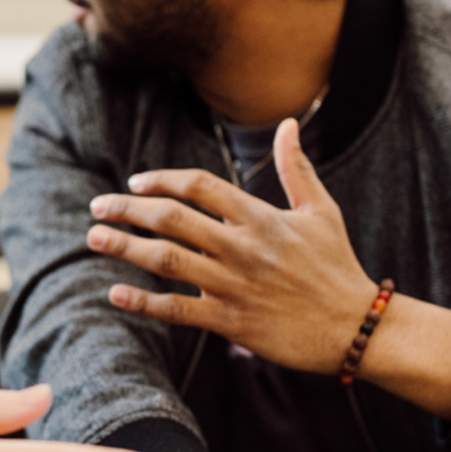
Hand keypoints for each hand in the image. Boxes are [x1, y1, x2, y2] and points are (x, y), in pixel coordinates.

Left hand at [84, 117, 374, 374]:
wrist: (356, 327)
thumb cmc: (337, 266)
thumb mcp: (321, 211)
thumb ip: (296, 167)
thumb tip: (288, 124)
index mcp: (260, 217)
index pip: (198, 186)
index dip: (161, 180)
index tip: (135, 182)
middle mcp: (242, 247)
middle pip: (171, 218)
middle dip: (128, 209)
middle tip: (97, 206)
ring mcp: (234, 285)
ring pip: (166, 260)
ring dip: (125, 247)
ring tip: (94, 237)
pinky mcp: (231, 322)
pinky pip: (177, 310)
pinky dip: (143, 302)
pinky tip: (116, 292)